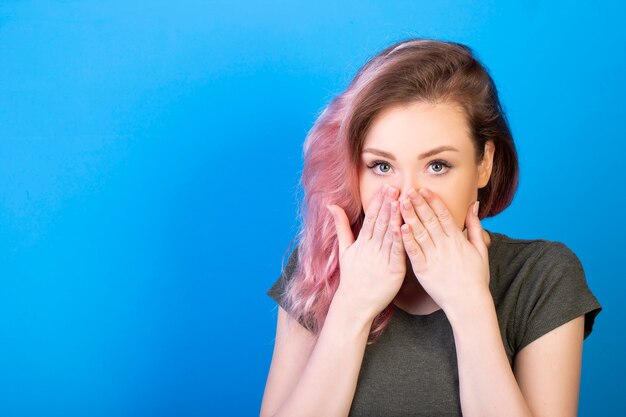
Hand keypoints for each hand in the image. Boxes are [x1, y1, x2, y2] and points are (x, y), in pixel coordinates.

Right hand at [327, 184, 405, 321]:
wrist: (354, 303)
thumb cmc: (351, 277)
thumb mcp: (344, 250)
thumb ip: (341, 227)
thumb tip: (331, 205)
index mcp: (362, 242)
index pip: (371, 218)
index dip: (378, 202)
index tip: (384, 188)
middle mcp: (371, 249)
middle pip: (380, 223)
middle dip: (387, 205)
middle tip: (394, 188)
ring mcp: (382, 259)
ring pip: (389, 235)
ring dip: (394, 217)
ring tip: (399, 201)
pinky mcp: (393, 271)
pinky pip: (396, 253)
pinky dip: (399, 240)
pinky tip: (402, 227)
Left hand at [398, 187, 490, 315]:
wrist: (468, 302)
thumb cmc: (476, 277)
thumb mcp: (481, 249)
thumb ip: (476, 226)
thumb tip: (473, 205)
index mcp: (457, 239)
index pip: (443, 215)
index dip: (432, 201)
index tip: (423, 189)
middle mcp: (445, 246)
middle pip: (429, 220)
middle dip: (418, 204)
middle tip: (407, 190)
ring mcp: (433, 257)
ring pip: (420, 233)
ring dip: (409, 217)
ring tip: (399, 203)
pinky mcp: (423, 270)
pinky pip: (413, 252)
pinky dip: (407, 240)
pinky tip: (400, 228)